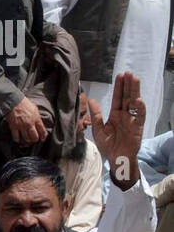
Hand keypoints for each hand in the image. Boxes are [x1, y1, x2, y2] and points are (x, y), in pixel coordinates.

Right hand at [4, 95, 47, 145]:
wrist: (14, 102)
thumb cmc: (25, 104)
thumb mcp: (35, 109)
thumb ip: (37, 117)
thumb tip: (38, 123)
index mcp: (37, 119)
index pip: (42, 131)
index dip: (43, 137)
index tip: (42, 139)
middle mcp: (30, 124)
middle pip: (34, 137)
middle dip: (35, 140)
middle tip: (34, 140)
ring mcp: (21, 126)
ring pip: (26, 138)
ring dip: (27, 141)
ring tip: (27, 141)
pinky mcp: (14, 127)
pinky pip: (16, 137)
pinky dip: (17, 140)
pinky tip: (18, 140)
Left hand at [91, 72, 143, 189]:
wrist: (115, 158)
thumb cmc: (107, 145)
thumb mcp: (98, 129)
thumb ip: (95, 115)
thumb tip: (91, 100)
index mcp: (115, 114)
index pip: (117, 98)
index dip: (119, 87)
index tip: (120, 75)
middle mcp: (125, 115)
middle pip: (127, 97)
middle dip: (128, 85)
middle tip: (128, 73)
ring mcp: (132, 120)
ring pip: (135, 103)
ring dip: (135, 91)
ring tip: (134, 79)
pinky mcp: (138, 127)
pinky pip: (140, 116)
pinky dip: (140, 108)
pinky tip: (137, 99)